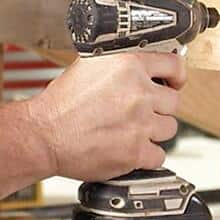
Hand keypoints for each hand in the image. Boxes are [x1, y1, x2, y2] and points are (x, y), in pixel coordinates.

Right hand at [24, 52, 186, 182]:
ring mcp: (139, 124)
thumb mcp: (88, 66)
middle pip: (173, 102)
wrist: (44, 134)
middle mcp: (138, 93)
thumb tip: (141, 65)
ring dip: (154, 131)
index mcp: (129, 65)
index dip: (176, 76)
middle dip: (159, 108)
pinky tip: (131, 149)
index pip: (174, 65)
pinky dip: (147, 156)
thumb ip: (119, 64)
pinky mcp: (136, 152)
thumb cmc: (60, 104)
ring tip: (133, 131)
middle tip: (141, 112)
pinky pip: (159, 155)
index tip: (173, 82)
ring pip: (169, 128)